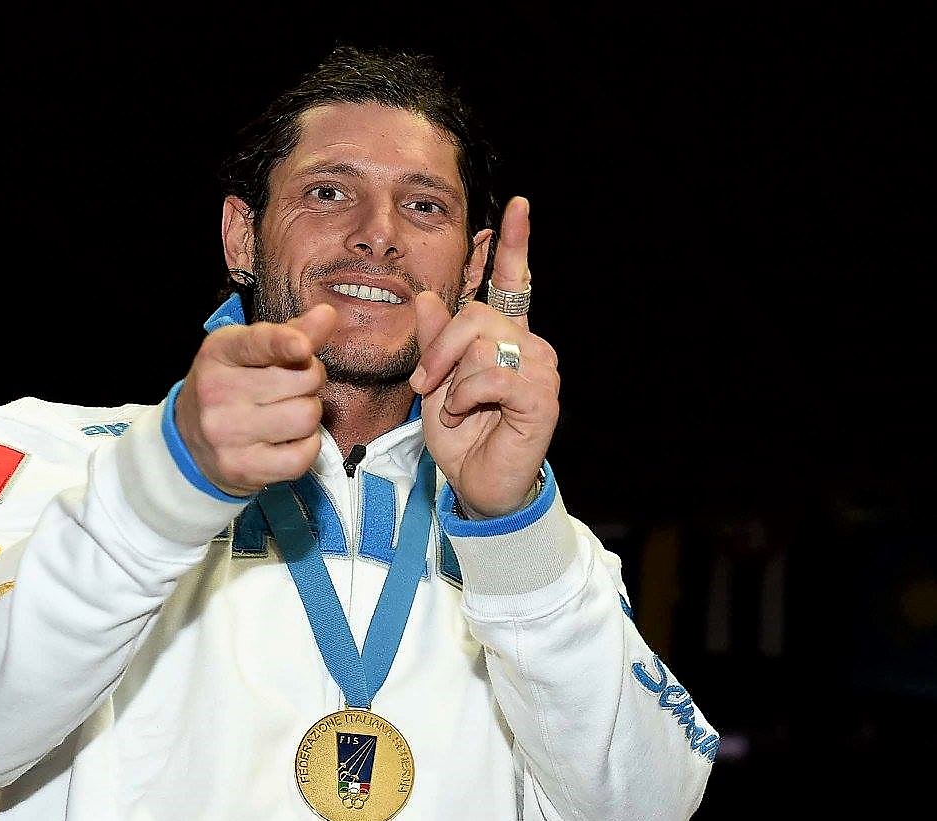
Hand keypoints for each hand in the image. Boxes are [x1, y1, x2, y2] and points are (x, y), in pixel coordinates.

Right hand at [175, 303, 337, 496]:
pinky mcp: (242, 468)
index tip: (302, 346)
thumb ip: (290, 333)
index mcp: (219, 353)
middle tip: (294, 387)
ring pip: (306, 417)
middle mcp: (217, 393)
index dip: (284, 343)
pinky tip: (290, 440)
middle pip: (302, 380)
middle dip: (310, 380)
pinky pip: (301, 456)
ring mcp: (227, 434)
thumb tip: (327, 315)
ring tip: (288, 413)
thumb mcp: (248, 352)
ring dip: (308, 414)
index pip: (255, 344)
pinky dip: (307, 447)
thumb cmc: (230, 387)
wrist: (189, 441)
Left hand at [409, 196, 560, 517]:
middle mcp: (529, 346)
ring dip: (453, 381)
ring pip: (481, 345)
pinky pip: (490, 376)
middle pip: (476, 315)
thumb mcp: (435, 384)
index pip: (513, 283)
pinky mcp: (541, 397)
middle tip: (427, 384)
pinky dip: (465, 398)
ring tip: (454, 409)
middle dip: (440, 349)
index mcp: (506, 338)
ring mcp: (540, 370)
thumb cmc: (462, 437)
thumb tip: (426, 297)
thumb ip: (433, 342)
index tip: (518, 206)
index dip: (514, 244)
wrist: (478, 485)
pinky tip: (468, 415)